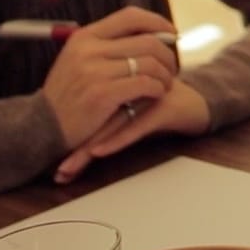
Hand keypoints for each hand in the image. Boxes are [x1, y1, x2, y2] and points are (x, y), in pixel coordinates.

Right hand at [40, 6, 180, 148]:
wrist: (41, 127)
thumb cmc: (66, 95)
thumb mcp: (76, 60)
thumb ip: (104, 46)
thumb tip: (146, 33)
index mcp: (84, 37)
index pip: (130, 16)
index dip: (157, 22)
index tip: (171, 33)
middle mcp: (89, 49)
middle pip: (147, 41)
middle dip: (167, 54)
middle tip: (172, 68)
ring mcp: (95, 71)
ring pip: (150, 63)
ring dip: (165, 74)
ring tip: (166, 84)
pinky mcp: (103, 94)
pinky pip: (145, 84)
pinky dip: (157, 89)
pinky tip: (157, 94)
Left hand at [52, 78, 210, 183]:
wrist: (202, 101)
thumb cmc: (166, 105)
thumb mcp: (134, 108)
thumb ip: (110, 113)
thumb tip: (81, 140)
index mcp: (120, 82)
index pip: (86, 104)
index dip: (66, 128)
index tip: (47, 154)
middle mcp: (131, 86)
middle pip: (93, 114)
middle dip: (72, 144)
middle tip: (55, 168)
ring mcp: (147, 96)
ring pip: (110, 122)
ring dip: (87, 147)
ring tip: (68, 166)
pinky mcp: (162, 107)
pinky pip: (135, 125)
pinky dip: (116, 139)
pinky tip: (100, 151)